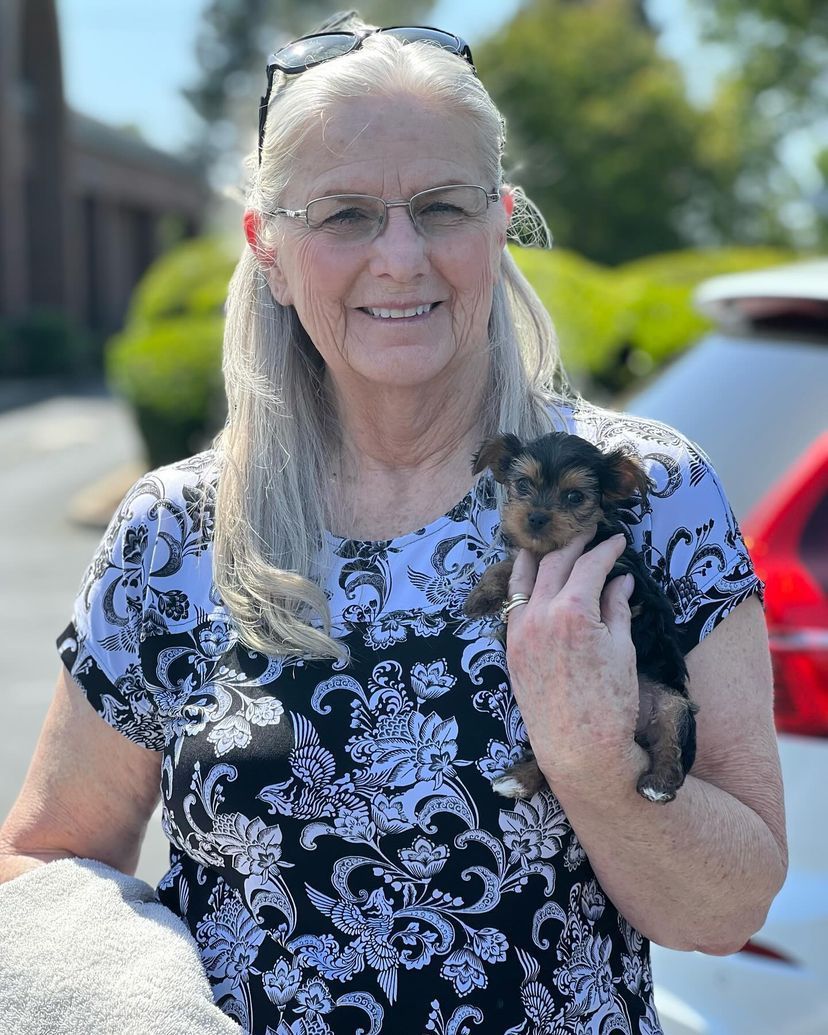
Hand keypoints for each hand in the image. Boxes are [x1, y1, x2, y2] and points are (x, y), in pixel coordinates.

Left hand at [504, 530, 641, 787]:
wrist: (580, 749)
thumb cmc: (611, 704)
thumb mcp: (622, 650)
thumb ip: (617, 608)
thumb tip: (621, 580)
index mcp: (573, 611)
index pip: (590, 565)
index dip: (606, 549)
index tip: (617, 540)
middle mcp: (540, 614)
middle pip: (555, 563)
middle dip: (573, 543)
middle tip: (588, 531)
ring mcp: (520, 630)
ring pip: (523, 577)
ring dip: (539, 555)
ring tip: (552, 542)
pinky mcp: (510, 647)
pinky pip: (513, 603)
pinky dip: (522, 583)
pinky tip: (530, 576)